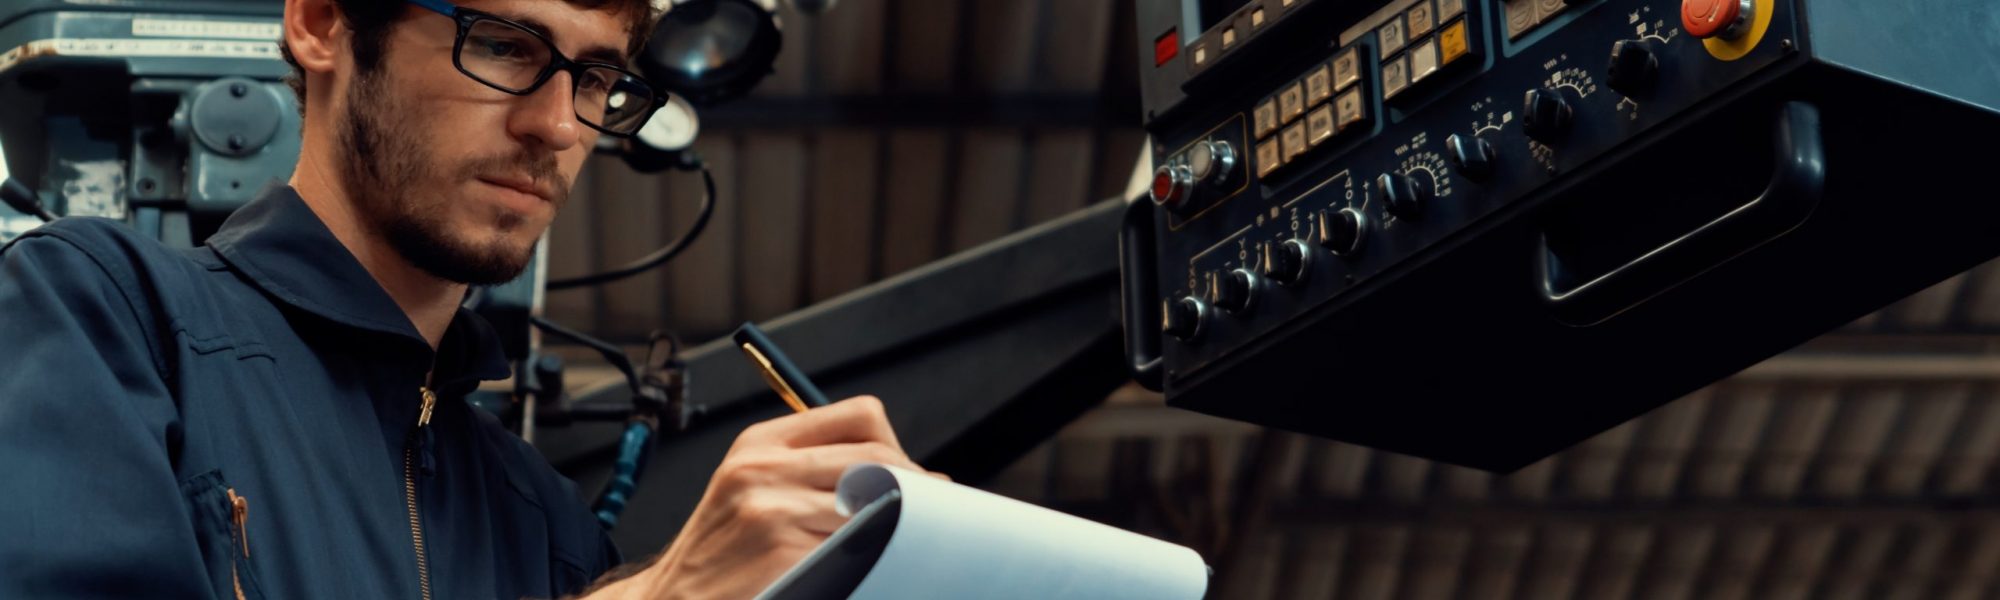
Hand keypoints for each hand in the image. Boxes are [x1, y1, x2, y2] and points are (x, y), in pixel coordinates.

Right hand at [632, 396, 939, 598]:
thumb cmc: (719, 555)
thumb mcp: (748, 489)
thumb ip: (808, 468)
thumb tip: (897, 471)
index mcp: (760, 443)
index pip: (860, 416)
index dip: (898, 447)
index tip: (915, 478)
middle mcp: (764, 469)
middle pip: (878, 458)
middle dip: (915, 488)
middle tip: (931, 517)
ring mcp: (772, 512)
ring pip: (878, 502)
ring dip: (906, 524)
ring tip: (910, 543)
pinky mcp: (782, 555)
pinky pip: (859, 547)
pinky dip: (880, 557)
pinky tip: (879, 567)